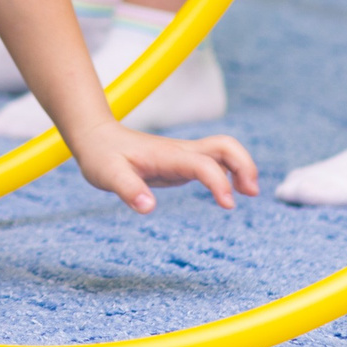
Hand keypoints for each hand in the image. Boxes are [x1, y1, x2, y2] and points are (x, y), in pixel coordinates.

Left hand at [68, 121, 260, 213]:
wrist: (96, 138)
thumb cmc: (101, 156)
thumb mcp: (106, 175)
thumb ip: (127, 190)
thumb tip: (148, 208)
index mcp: (167, 155)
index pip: (203, 164)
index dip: (219, 182)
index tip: (227, 205)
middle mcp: (181, 151)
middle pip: (225, 146)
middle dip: (245, 165)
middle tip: (250, 193)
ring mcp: (184, 154)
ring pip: (224, 150)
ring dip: (243, 167)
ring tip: (247, 194)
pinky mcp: (182, 161)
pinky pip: (215, 162)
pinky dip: (230, 173)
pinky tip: (228, 193)